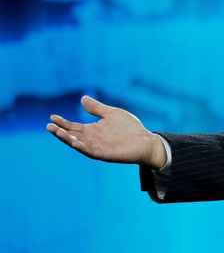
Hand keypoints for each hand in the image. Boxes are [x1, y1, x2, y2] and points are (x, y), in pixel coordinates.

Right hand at [46, 95, 165, 168]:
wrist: (145, 140)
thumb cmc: (129, 127)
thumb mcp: (111, 114)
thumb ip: (97, 108)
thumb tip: (82, 98)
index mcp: (92, 130)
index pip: (73, 126)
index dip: (63, 122)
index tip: (52, 117)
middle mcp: (92, 139)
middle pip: (72, 136)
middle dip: (60, 132)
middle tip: (49, 126)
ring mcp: (97, 147)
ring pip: (78, 144)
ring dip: (67, 139)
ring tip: (57, 132)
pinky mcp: (104, 154)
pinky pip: (90, 151)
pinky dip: (82, 147)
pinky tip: (75, 143)